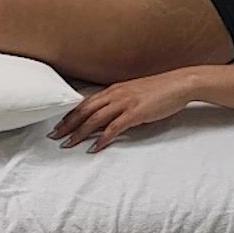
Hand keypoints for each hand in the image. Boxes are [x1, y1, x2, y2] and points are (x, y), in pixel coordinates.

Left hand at [49, 71, 198, 152]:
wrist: (179, 84)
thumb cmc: (159, 90)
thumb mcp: (134, 94)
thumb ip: (120, 103)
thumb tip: (108, 117)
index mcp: (113, 89)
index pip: (85, 103)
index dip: (70, 114)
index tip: (58, 124)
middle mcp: (115, 94)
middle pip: (85, 111)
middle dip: (68, 124)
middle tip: (54, 136)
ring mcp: (124, 103)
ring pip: (95, 120)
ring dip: (79, 133)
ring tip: (68, 144)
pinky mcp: (135, 113)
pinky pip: (114, 128)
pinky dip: (102, 139)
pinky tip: (94, 148)